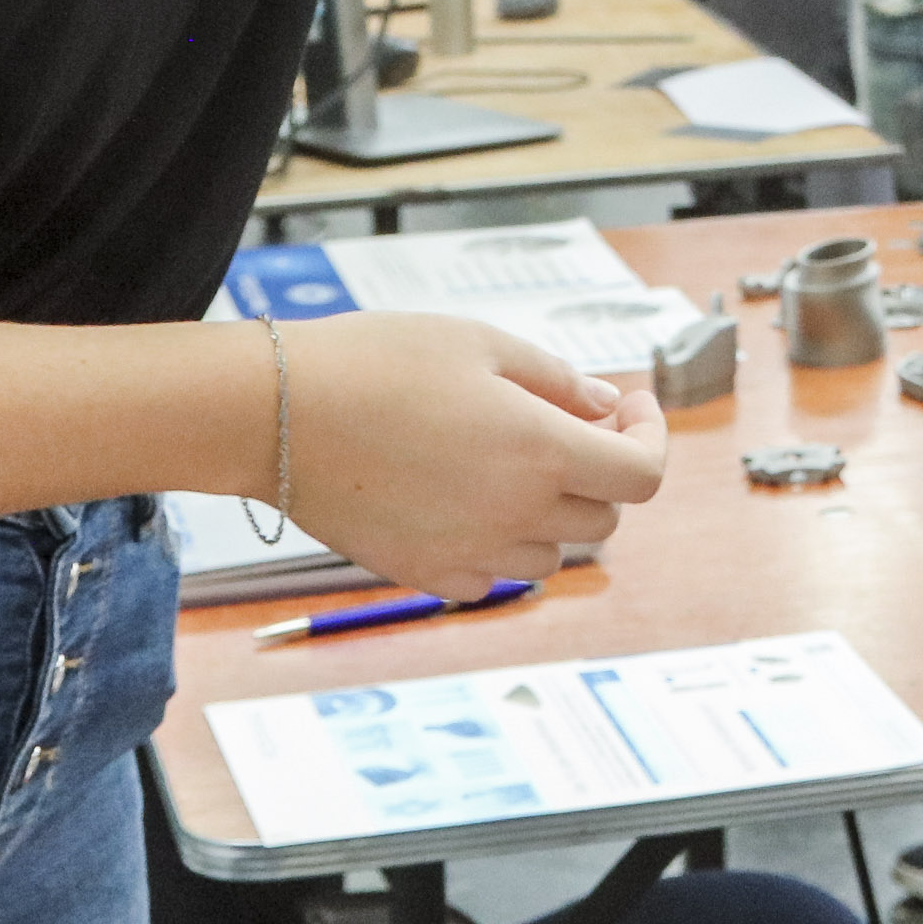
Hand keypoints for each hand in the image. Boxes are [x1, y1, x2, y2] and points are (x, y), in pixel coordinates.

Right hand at [277, 314, 670, 599]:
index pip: (641, 476)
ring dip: (554, 515)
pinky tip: (473, 505)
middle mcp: (514, 515)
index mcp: (541, 453)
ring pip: (551, 556)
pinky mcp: (420, 572)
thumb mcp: (481, 344)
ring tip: (516, 463)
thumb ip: (557, 381)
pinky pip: (490, 579)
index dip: (650, 437)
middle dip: (603, 470)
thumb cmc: (376, 361)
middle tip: (574, 423)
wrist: (273, 413)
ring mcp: (467, 552)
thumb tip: (607, 407)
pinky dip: (500, 551)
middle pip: (603, 519)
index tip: (628, 406)